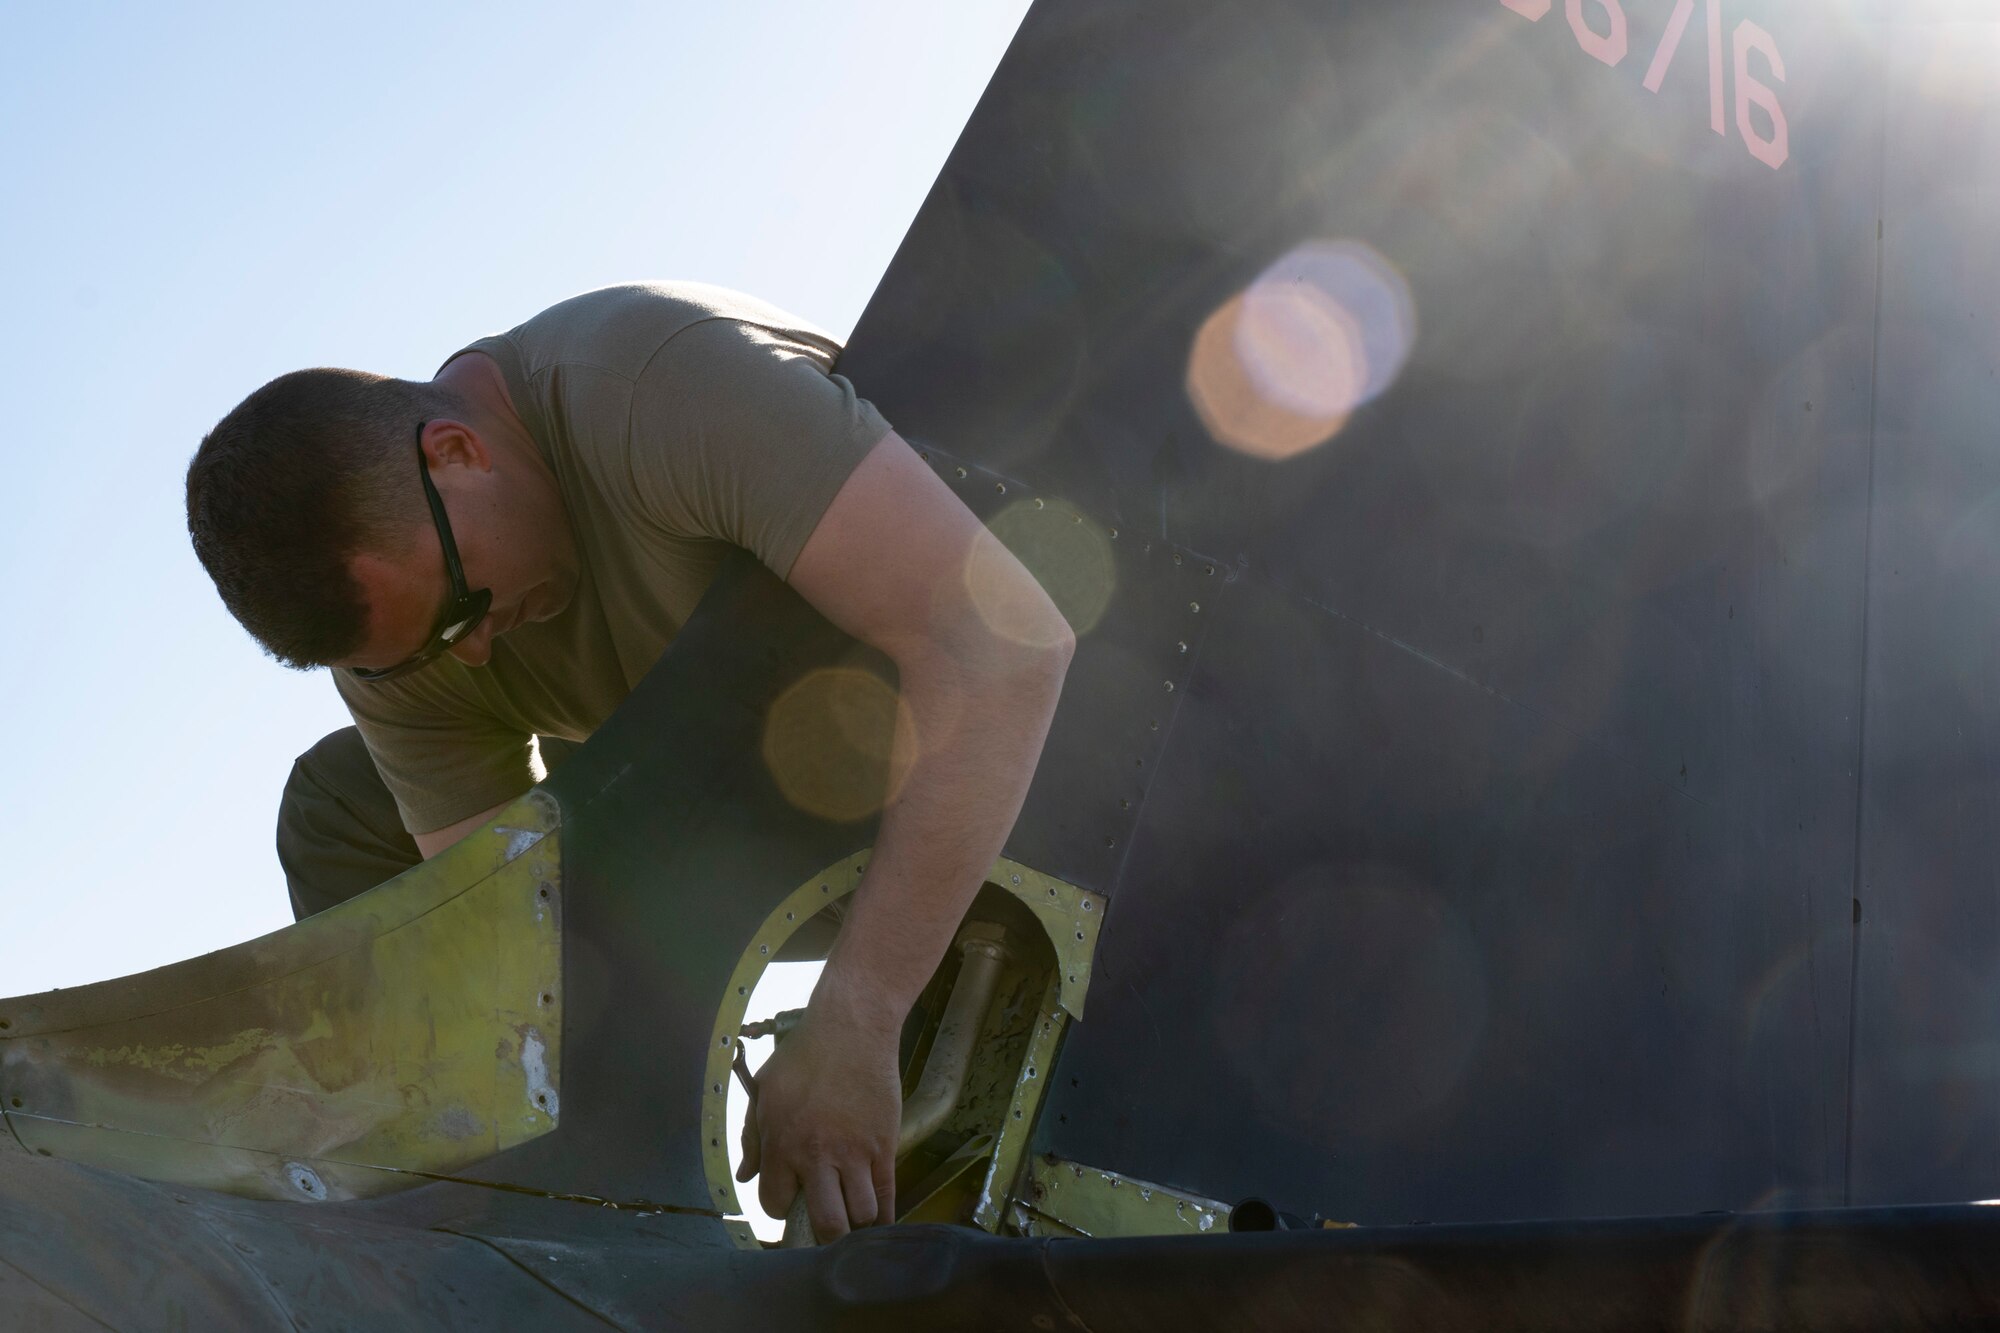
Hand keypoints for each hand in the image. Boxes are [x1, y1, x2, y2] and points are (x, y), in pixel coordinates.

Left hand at [737, 1004, 900, 1241]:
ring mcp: (855, 1153)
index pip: (775, 1204)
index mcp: (782, 1144)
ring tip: (851, 1208)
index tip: (789, 1197)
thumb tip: (745, 1175)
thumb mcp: (765, 1091)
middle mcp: (818, 1156)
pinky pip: (888, 1195)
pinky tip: (877, 1216)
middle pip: (827, 1223)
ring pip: (861, 1214)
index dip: (780, 1206)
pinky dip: (883, 1213)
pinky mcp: (884, 1145)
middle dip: (824, 1232)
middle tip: (825, 1221)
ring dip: (855, 1218)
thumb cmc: (804, 1056)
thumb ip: (753, 1137)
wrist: (851, 1029)